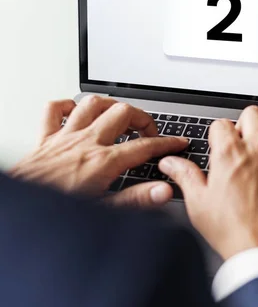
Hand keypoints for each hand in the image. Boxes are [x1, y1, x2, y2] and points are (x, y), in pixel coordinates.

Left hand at [9, 96, 188, 207]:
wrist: (21, 208)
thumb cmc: (56, 210)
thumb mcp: (104, 211)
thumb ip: (137, 200)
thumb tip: (163, 191)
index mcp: (103, 162)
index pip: (144, 146)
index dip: (167, 143)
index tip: (178, 142)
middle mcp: (86, 143)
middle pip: (122, 113)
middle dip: (142, 118)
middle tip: (149, 131)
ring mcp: (65, 137)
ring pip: (92, 104)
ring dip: (110, 106)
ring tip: (120, 115)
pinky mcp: (45, 138)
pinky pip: (54, 110)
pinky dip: (67, 106)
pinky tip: (77, 112)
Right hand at [159, 106, 257, 259]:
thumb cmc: (234, 233)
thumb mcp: (199, 205)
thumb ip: (186, 177)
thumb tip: (171, 163)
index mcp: (229, 156)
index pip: (221, 124)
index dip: (218, 135)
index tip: (220, 147)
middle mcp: (257, 151)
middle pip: (253, 114)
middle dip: (245, 124)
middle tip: (242, 144)